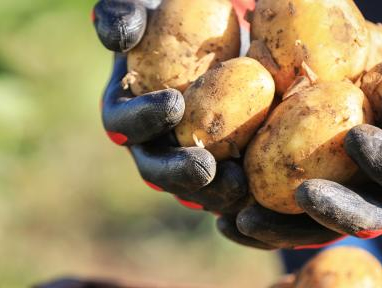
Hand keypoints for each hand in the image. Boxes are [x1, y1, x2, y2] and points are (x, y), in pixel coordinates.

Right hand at [95, 1, 251, 214]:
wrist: (212, 34)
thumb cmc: (170, 19)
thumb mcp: (144, 8)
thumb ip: (123, 15)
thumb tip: (119, 38)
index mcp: (127, 108)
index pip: (122, 124)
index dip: (143, 119)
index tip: (175, 104)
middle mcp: (152, 141)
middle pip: (154, 169)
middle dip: (177, 172)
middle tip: (205, 168)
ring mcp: (184, 158)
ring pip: (190, 189)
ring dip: (212, 193)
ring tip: (240, 187)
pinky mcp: (219, 167)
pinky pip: (224, 188)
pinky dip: (242, 194)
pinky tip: (262, 192)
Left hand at [220, 35, 381, 248]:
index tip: (359, 138)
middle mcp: (379, 200)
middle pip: (354, 215)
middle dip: (327, 209)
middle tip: (298, 193)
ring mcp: (343, 201)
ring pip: (310, 225)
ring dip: (278, 226)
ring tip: (240, 218)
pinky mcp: (310, 196)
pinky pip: (283, 214)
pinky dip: (257, 218)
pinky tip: (224, 214)